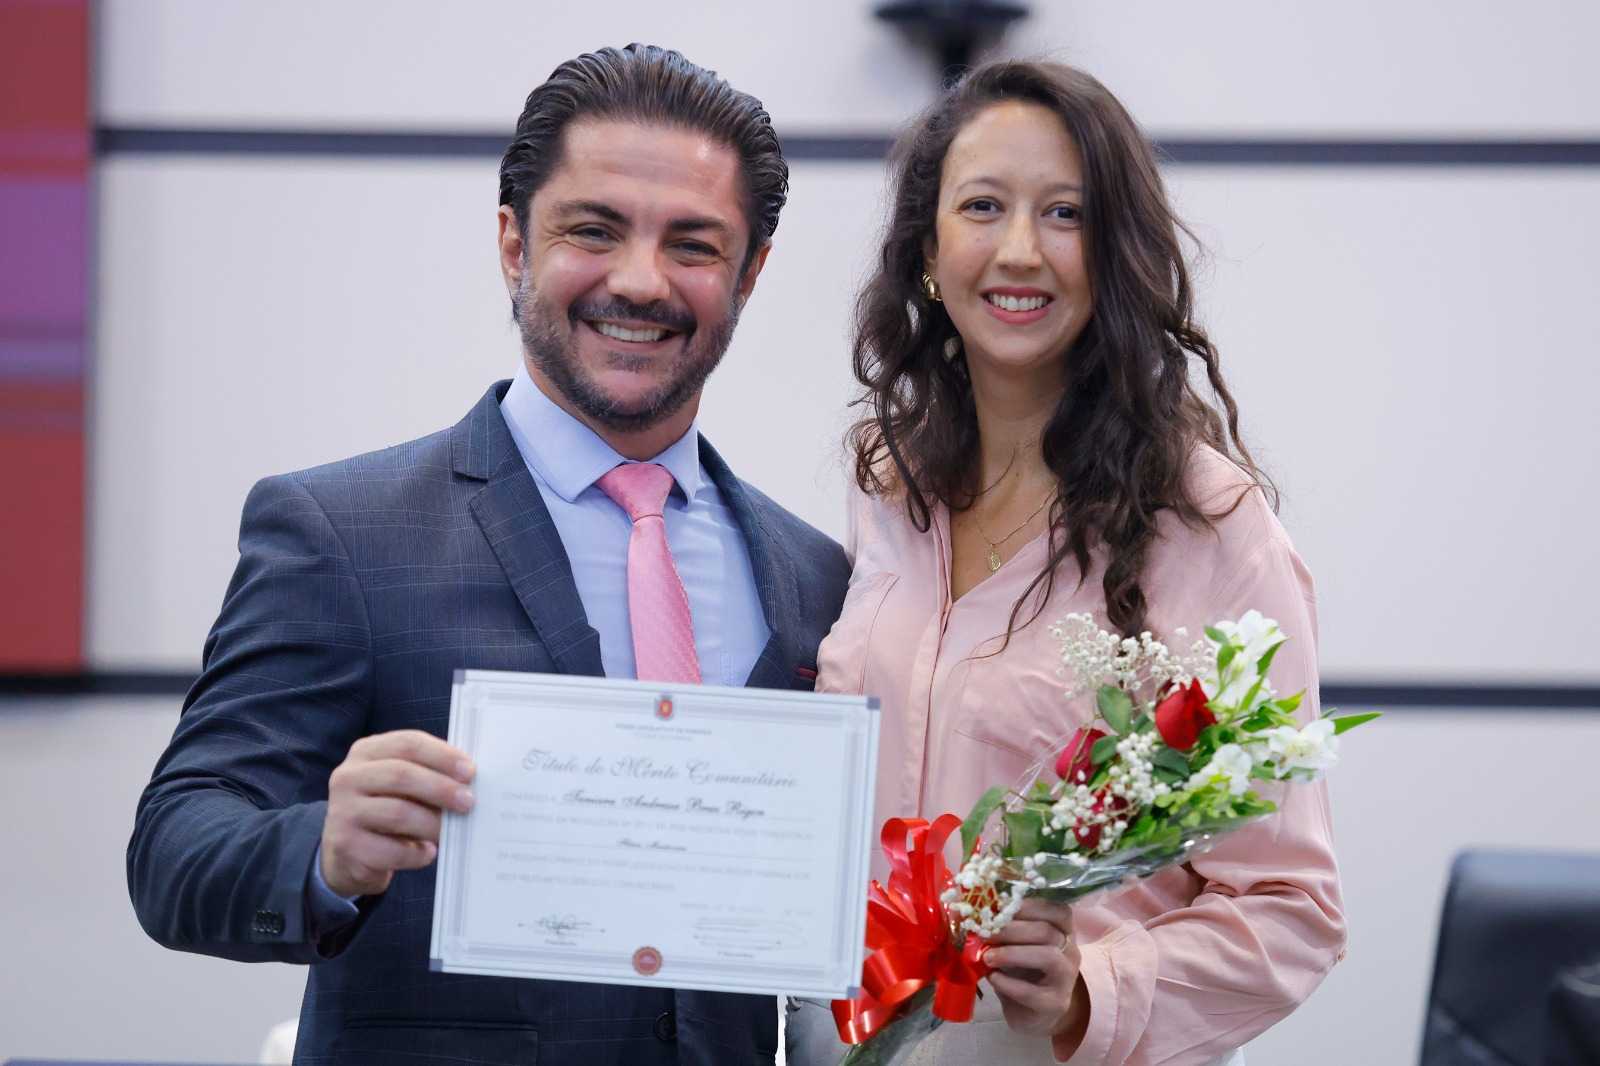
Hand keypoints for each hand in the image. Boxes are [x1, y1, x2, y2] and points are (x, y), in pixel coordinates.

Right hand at [320, 729, 475, 897]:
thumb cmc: (387, 808)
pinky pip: (390, 849)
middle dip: (441, 788)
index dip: (442, 756)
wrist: (348, 852)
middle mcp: (348, 777)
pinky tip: (429, 853)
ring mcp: (343, 811)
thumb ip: (428, 773)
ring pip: (397, 813)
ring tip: (451, 831)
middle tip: (468, 802)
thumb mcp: (401, 784)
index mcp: (366, 751)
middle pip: (401, 774)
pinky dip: (417, 853)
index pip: (407, 743)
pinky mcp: (346, 844)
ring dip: (432, 823)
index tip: (470, 771)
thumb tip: (469, 780)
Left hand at [983, 898, 1089, 1042]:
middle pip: (1047, 931)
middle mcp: (1070, 951)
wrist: (1033, 1014)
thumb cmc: (1022, 973)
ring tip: (987, 957)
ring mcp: (1067, 978)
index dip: (1030, 905)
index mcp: (1063, 932)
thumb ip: (1006, 931)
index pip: (1058, 910)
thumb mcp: (1016, 946)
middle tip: (985, 932)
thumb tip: (977, 915)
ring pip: (1048, 956)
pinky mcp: (1056, 1003)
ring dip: (1012, 953)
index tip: (1001, 906)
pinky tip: (992, 978)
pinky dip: (1008, 983)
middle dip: (1012, 929)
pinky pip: (1032, 991)